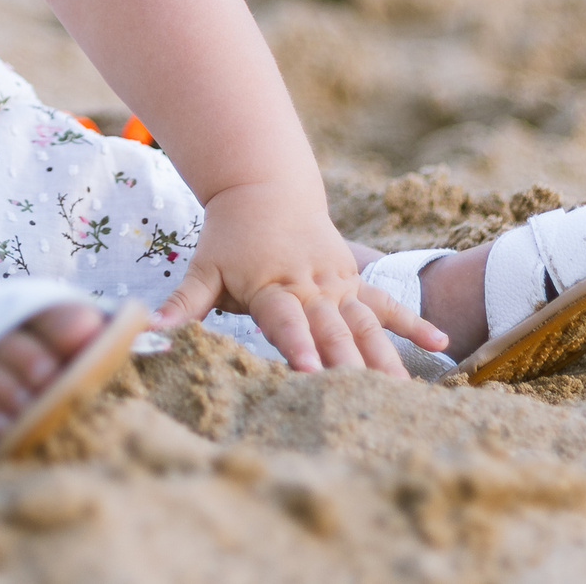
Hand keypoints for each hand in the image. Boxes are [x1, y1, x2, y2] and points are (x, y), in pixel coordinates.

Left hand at [150, 179, 445, 373]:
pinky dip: (412, 323)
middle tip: (367, 400)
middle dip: (349, 364)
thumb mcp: (204, 267)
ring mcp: (337, 283)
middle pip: (333, 329)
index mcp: (273, 286)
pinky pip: (386, 303)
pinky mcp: (353, 280)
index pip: (287, 322)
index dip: (299, 346)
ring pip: (366, 323)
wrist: (264, 185)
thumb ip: (181, 305)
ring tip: (403, 392)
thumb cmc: (229, 234)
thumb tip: (143, 332)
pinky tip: (441, 346)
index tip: (311, 374)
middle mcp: (311, 286)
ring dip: (385, 356)